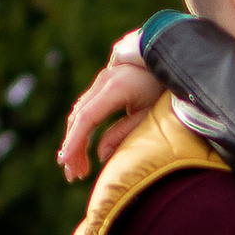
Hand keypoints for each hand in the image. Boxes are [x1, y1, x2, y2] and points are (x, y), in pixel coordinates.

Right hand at [57, 28, 163, 181]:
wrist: (169, 58)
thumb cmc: (165, 88)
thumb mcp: (149, 114)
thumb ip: (124, 134)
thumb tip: (101, 155)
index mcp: (116, 89)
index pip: (87, 118)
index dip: (74, 141)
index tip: (64, 161)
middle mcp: (103, 81)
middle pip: (78, 117)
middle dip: (72, 148)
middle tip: (73, 175)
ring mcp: (101, 80)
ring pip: (79, 114)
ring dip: (75, 141)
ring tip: (78, 169)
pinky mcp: (103, 84)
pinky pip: (85, 109)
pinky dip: (81, 130)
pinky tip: (82, 149)